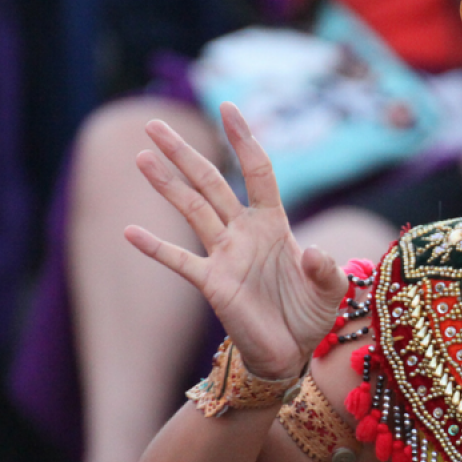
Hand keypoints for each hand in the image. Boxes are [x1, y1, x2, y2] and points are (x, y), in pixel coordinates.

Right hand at [125, 103, 348, 380]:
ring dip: (167, 185)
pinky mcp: (212, 283)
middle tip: (154, 124)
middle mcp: (244, 232)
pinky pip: (180, 261)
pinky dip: (156, 248)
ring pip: (192, 210)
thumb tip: (313, 252)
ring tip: (142, 156)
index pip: (257, 172)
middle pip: (211, 182)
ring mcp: (225, 255)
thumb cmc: (310, 314)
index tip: (228, 108)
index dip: (243, 140)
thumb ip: (326, 269)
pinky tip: (129, 232)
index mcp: (274, 223)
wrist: (290, 353)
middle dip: (184, 153)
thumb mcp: (331, 290)